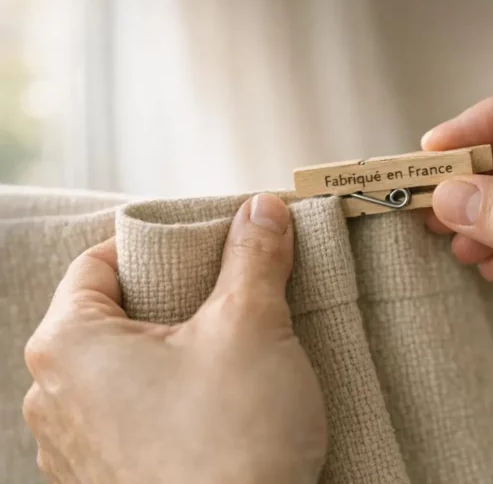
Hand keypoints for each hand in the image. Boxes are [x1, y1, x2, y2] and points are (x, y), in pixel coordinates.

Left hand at [22, 194, 325, 482]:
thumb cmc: (233, 439)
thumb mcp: (252, 326)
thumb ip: (254, 258)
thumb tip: (263, 209)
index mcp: (68, 346)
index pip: (98, 263)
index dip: (156, 245)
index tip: (205, 246)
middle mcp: (55, 398)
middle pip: (112, 315)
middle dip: (172, 298)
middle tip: (228, 294)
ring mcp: (78, 449)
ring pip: (123, 369)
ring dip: (173, 351)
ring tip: (229, 349)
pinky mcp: (110, 481)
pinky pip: (132, 416)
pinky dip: (169, 397)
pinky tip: (216, 402)